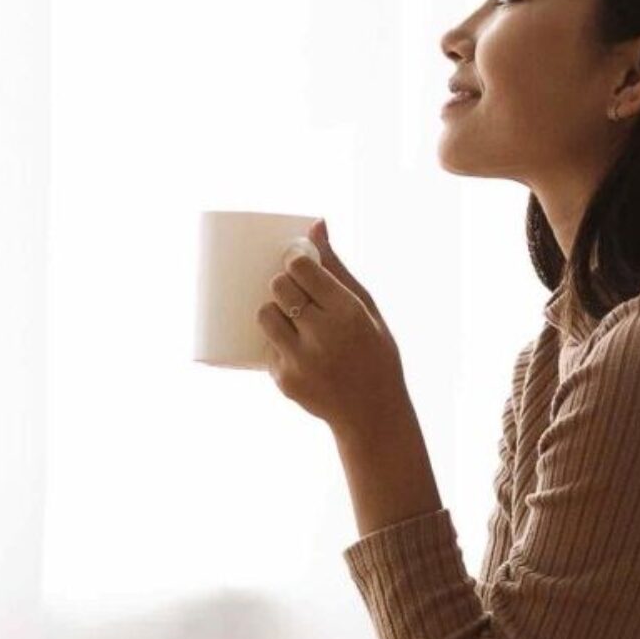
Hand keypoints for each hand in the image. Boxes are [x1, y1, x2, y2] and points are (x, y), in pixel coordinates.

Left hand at [257, 220, 404, 429]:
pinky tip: (302, 354)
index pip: (302, 269)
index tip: (297, 264)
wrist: (373, 414)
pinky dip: (279, 344)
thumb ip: (338, 269)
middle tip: (296, 294)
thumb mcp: (368, 310)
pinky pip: (267, 346)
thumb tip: (315, 224)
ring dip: (274, 312)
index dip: (294, 262)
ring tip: (294, 322)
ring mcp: (301, 360)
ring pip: (265, 315)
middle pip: (279, 287)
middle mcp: (323, 335)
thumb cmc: (374, 354)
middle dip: (283, 285)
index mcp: (348, 313)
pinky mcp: (284, 380)